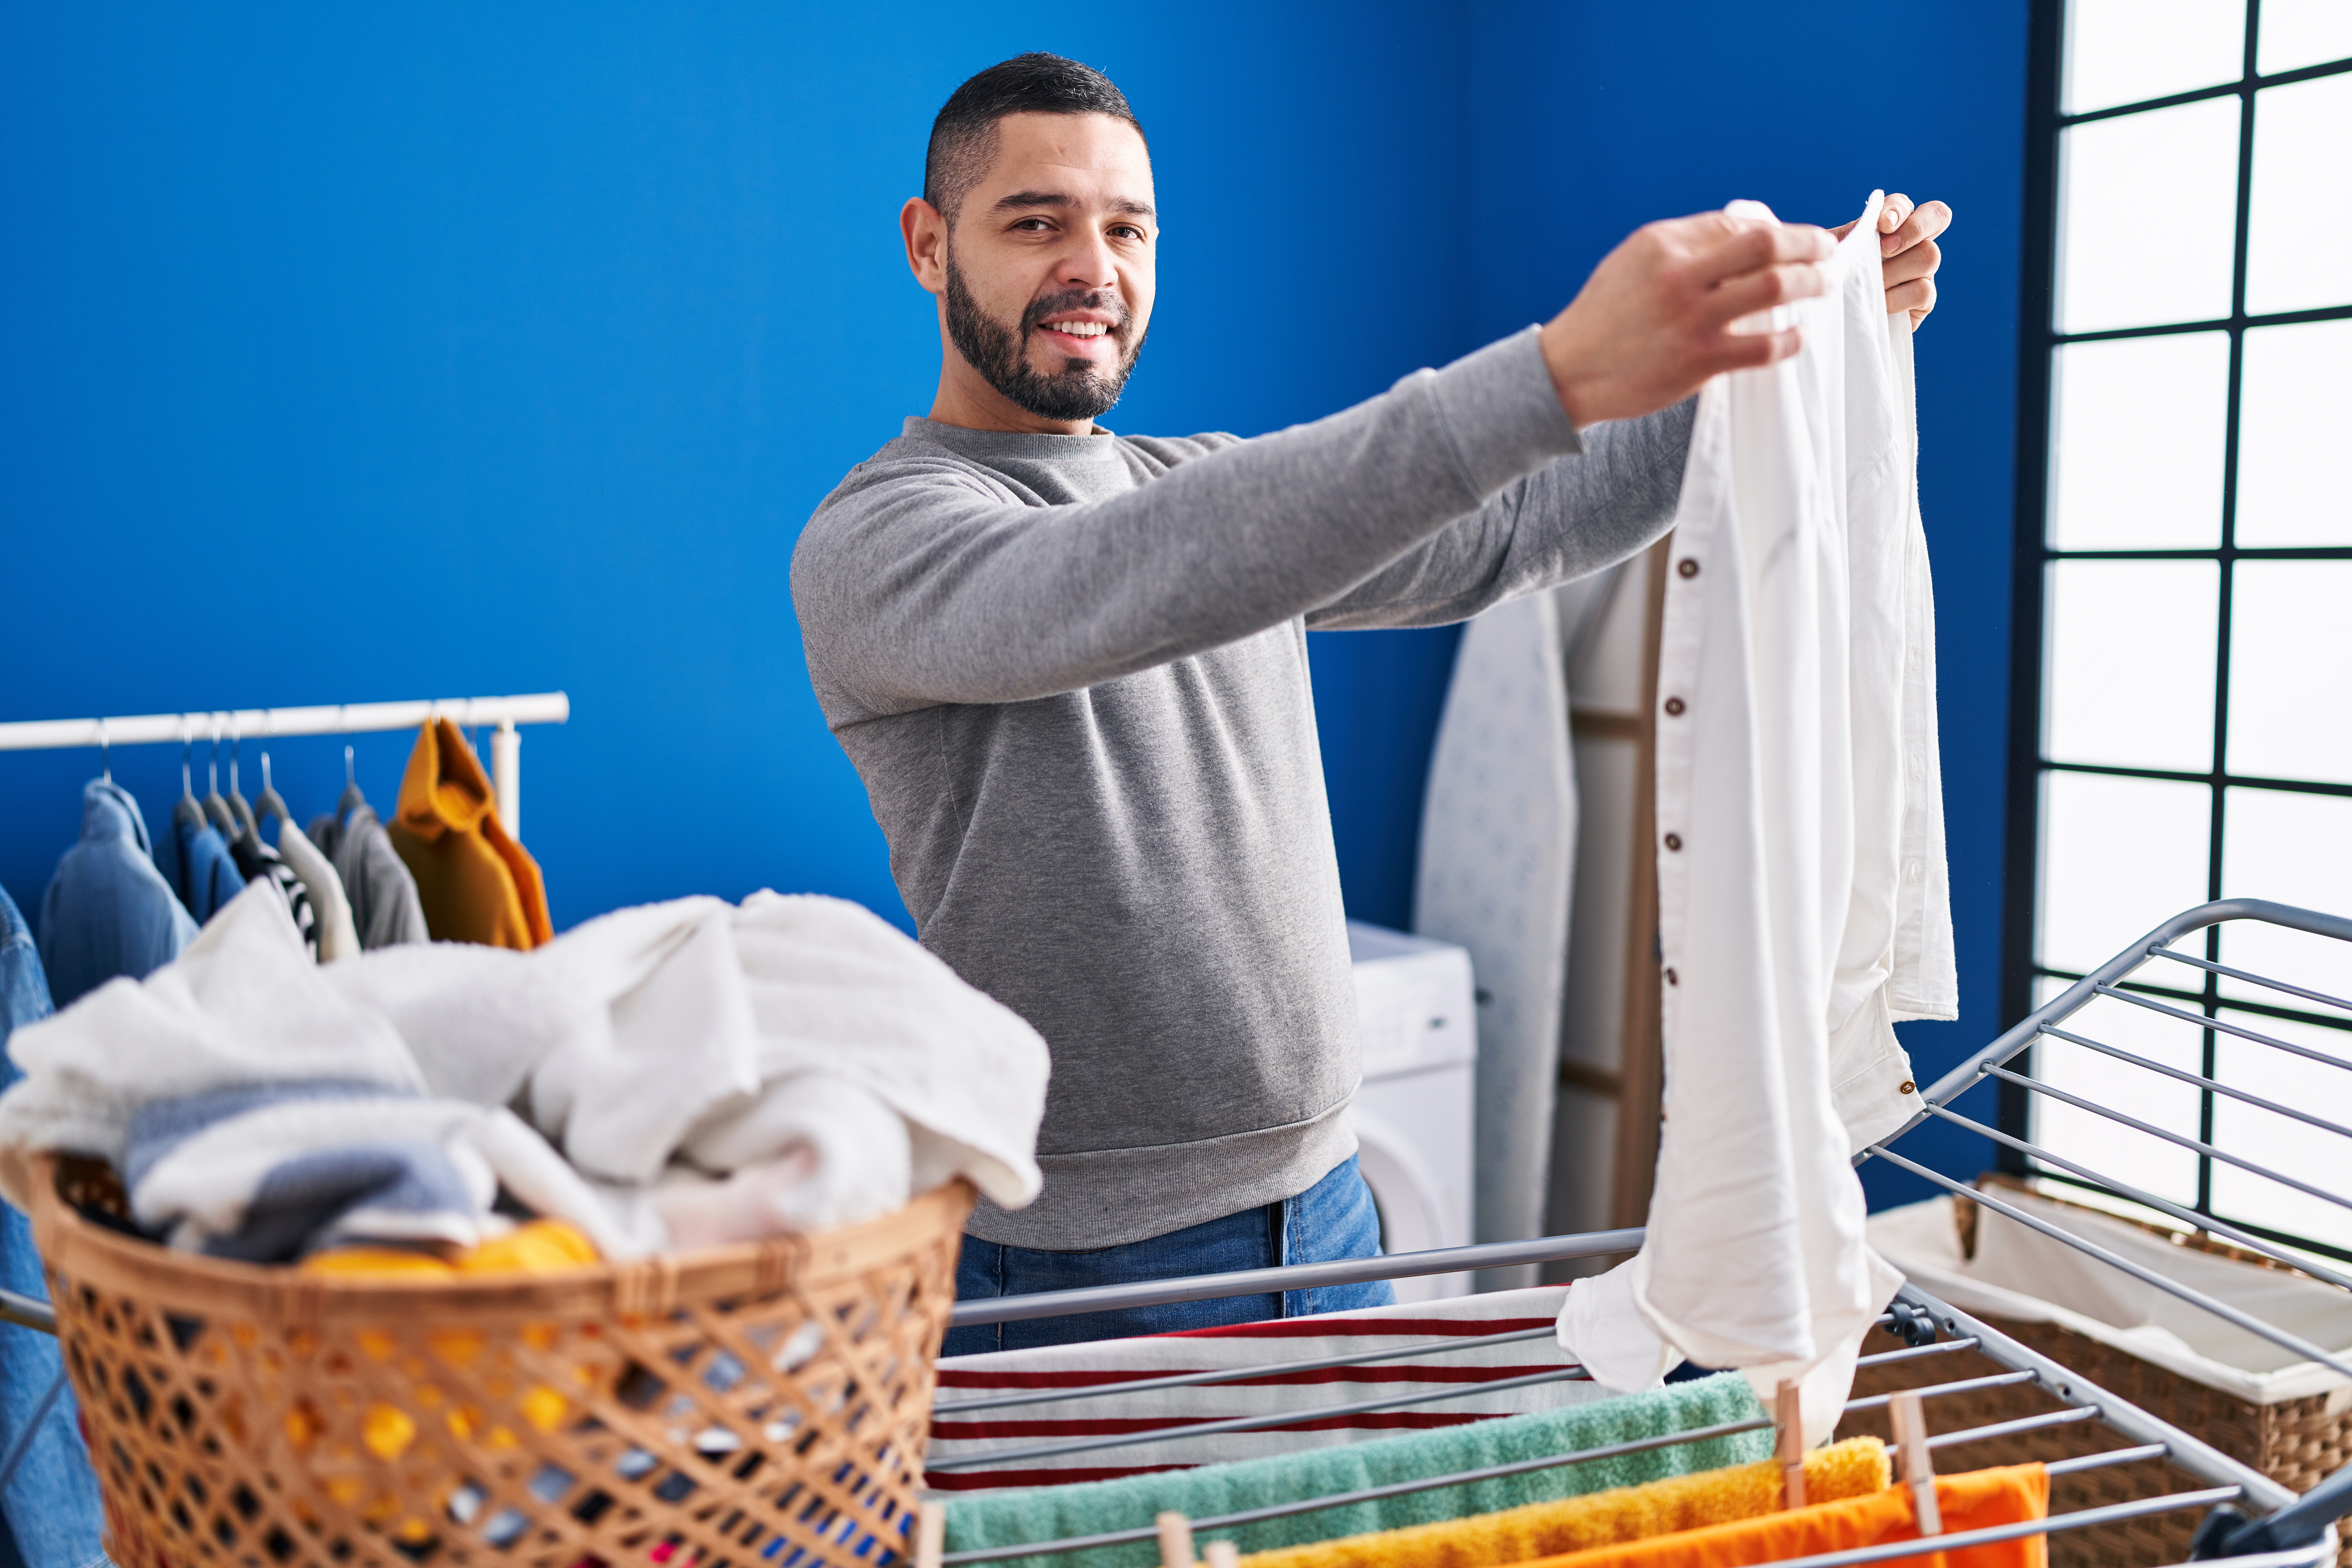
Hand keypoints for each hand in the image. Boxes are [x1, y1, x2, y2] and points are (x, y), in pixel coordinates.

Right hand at [1537, 212, 1833, 428]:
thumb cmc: (1604, 318)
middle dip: (1809, 245)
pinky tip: (1797, 337)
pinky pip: (1764, 346)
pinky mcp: (1698, 360)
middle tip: (1826, 253)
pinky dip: (1791, 340)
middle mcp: (1679, 275)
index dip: (1776, 229)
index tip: (1794, 240)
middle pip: (1766, 244)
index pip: (1738, 223)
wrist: (1568, 372)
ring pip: (1774, 288)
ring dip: (1811, 284)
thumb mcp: (1632, 263)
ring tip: (1823, 287)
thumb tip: (1741, 237)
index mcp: (1663, 244)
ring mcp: (1691, 319)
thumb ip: (1682, 248)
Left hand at [1833, 193, 1950, 330]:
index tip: (1882, 224)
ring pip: (1929, 256)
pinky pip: (1923, 291)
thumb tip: (1863, 226)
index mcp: (1894, 226)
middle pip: (1937, 217)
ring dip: (1895, 270)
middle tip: (1885, 249)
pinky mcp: (1924, 300)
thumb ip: (1850, 234)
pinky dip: (1897, 298)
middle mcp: (1915, 243)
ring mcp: (1924, 270)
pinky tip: (1879, 305)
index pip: (1909, 204)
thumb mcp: (1836, 254)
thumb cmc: (1837, 279)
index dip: (1899, 209)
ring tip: (1870, 284)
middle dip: (1912, 230)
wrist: (1839, 317)